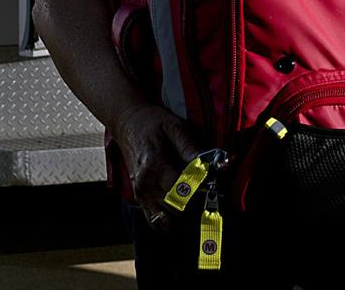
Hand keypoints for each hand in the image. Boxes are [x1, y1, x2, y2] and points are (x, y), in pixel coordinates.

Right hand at [113, 103, 204, 232]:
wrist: (127, 122)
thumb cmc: (153, 123)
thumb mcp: (176, 128)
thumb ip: (193, 149)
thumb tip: (217, 166)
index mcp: (155, 166)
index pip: (186, 191)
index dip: (204, 191)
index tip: (216, 185)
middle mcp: (146, 186)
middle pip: (180, 210)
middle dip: (200, 205)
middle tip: (212, 195)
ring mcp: (141, 195)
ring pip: (170, 221)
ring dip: (188, 216)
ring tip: (199, 202)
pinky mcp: (140, 200)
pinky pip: (157, 223)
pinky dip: (172, 221)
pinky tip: (183, 208)